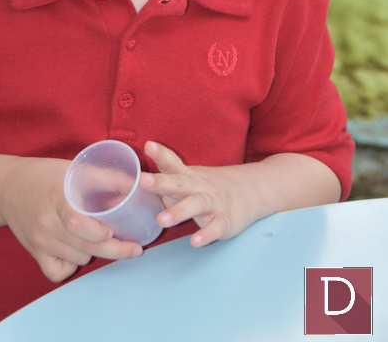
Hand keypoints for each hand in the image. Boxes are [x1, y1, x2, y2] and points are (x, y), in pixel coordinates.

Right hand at [0, 157, 141, 282]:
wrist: (6, 187)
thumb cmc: (45, 175)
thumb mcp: (73, 169)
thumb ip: (104, 177)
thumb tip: (137, 184)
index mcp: (57, 198)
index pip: (76, 223)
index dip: (99, 232)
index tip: (117, 232)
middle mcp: (46, 223)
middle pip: (83, 246)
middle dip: (113, 250)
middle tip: (134, 248)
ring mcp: (39, 241)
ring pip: (76, 258)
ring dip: (94, 252)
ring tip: (101, 238)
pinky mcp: (34, 252)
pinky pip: (57, 272)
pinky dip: (71, 266)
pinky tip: (77, 251)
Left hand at [139, 141, 261, 247]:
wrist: (252, 191)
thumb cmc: (209, 187)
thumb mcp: (189, 179)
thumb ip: (165, 179)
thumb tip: (135, 183)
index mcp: (188, 176)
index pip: (173, 163)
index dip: (160, 154)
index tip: (148, 145)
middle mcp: (200, 187)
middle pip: (179, 183)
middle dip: (161, 182)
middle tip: (143, 181)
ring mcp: (214, 202)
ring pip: (196, 205)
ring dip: (179, 212)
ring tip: (161, 220)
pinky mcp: (226, 220)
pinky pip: (216, 227)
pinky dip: (207, 234)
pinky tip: (195, 242)